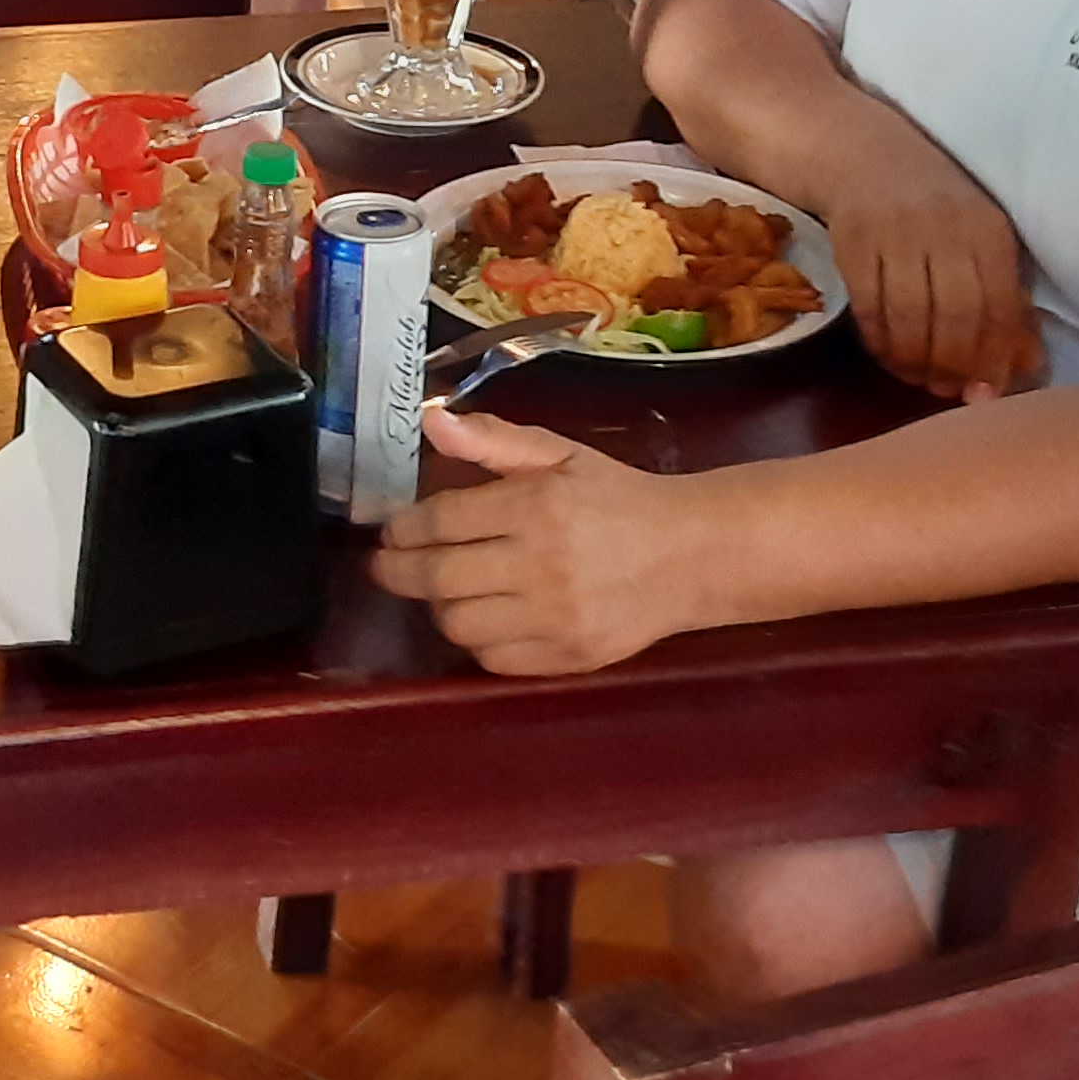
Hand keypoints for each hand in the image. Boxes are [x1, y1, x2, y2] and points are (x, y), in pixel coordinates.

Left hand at [366, 410, 717, 674]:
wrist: (691, 554)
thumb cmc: (617, 497)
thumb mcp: (559, 454)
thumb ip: (493, 439)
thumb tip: (431, 419)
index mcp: (537, 505)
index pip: (440, 520)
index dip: (403, 527)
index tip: (392, 529)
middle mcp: (541, 564)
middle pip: (437, 577)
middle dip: (397, 571)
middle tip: (387, 564)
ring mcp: (555, 617)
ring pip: (458, 624)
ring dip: (437, 606)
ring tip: (441, 588)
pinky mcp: (568, 656)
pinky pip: (493, 659)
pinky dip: (477, 640)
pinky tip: (483, 617)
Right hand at [820, 159, 1046, 400]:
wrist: (868, 158)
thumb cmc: (939, 208)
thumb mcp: (980, 240)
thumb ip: (1004, 300)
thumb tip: (1026, 366)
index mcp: (988, 230)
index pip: (998, 305)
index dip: (993, 357)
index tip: (986, 394)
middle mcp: (946, 229)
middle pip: (955, 315)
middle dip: (953, 365)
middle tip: (948, 391)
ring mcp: (897, 234)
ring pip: (910, 317)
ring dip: (915, 361)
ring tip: (919, 378)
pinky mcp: (854, 242)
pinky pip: (870, 308)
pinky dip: (880, 342)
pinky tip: (889, 355)